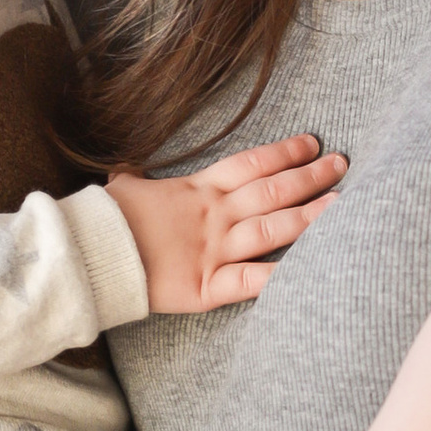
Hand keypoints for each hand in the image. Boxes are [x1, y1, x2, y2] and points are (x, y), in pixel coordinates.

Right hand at [106, 132, 345, 313]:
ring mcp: (213, 249)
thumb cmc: (103, 222)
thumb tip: (126, 175)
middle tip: (342, 164)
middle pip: (272, 191)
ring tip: (342, 203)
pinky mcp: (207, 286)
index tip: (312, 143)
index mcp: (196, 190)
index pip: (250, 164)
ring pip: (273, 229)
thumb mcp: (122, 192)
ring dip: (310, 216)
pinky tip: (314, 270)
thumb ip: (135, 183)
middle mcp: (213, 215)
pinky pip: (253, 281)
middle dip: (310, 177)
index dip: (284, 153)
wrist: (88, 255)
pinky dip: (283, 276)